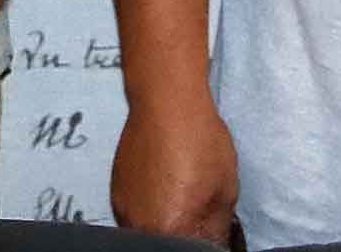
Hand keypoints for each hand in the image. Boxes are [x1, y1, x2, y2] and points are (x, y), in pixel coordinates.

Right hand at [110, 93, 238, 245]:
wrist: (166, 103)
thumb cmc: (201, 143)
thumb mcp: (225, 190)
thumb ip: (216, 228)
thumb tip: (212, 243)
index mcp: (171, 229)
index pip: (191, 251)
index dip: (203, 242)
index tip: (209, 228)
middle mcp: (141, 227)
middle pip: (165, 244)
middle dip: (182, 236)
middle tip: (197, 213)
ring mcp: (124, 211)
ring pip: (147, 232)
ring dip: (164, 225)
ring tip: (180, 197)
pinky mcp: (115, 194)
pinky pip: (134, 215)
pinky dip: (149, 210)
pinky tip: (163, 187)